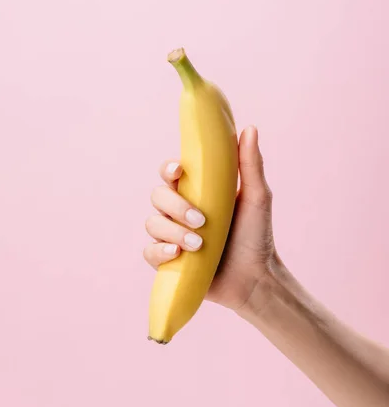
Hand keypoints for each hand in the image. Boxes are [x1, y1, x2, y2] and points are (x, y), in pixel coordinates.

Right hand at [143, 126, 276, 311]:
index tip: (179, 171)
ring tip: (199, 244)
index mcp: (197, 192)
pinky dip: (160, 251)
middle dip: (176, 206)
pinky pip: (149, 252)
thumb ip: (250, 164)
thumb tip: (249, 128)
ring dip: (173, 231)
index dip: (168, 169)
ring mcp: (172, 236)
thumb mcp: (257, 198)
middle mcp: (180, 211)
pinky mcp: (167, 261)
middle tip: (202, 220)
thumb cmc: (256, 236)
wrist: (255, 278)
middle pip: (157, 195)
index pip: (171, 173)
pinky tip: (178, 254)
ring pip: (152, 223)